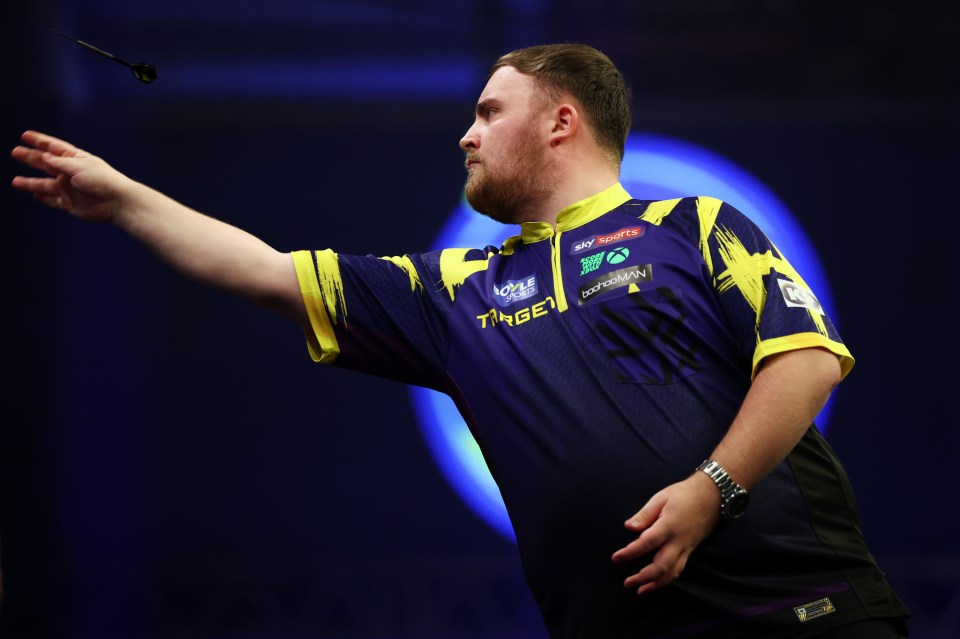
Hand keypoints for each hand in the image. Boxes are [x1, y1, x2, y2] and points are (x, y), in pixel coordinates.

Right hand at [11, 130, 132, 222]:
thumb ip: (60, 162)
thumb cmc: (101, 180)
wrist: (116, 202)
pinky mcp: (71, 204)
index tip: (25, 135)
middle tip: (15, 152)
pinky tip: (35, 194)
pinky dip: (45, 198)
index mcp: (76, 159)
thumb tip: (45, 156)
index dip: (40, 141)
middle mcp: (71, 173)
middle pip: (46, 164)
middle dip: (31, 158)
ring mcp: (70, 188)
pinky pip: (54, 201)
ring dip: (30, 182)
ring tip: (15, 181)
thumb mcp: (79, 166)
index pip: (54, 147)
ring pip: (45, 184)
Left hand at [611, 472, 720, 595]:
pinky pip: (679, 569)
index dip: (630, 553)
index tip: (616, 558)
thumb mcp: (661, 497)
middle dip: (643, 578)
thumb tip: (628, 527)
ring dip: (656, 585)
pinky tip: (656, 584)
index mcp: (668, 526)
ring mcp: (686, 548)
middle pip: (661, 566)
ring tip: (640, 592)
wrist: (712, 497)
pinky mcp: (690, 551)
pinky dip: (667, 580)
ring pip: (672, 573)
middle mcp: (678, 541)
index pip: (647, 543)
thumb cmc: (683, 494)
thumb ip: (644, 514)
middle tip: (627, 583)